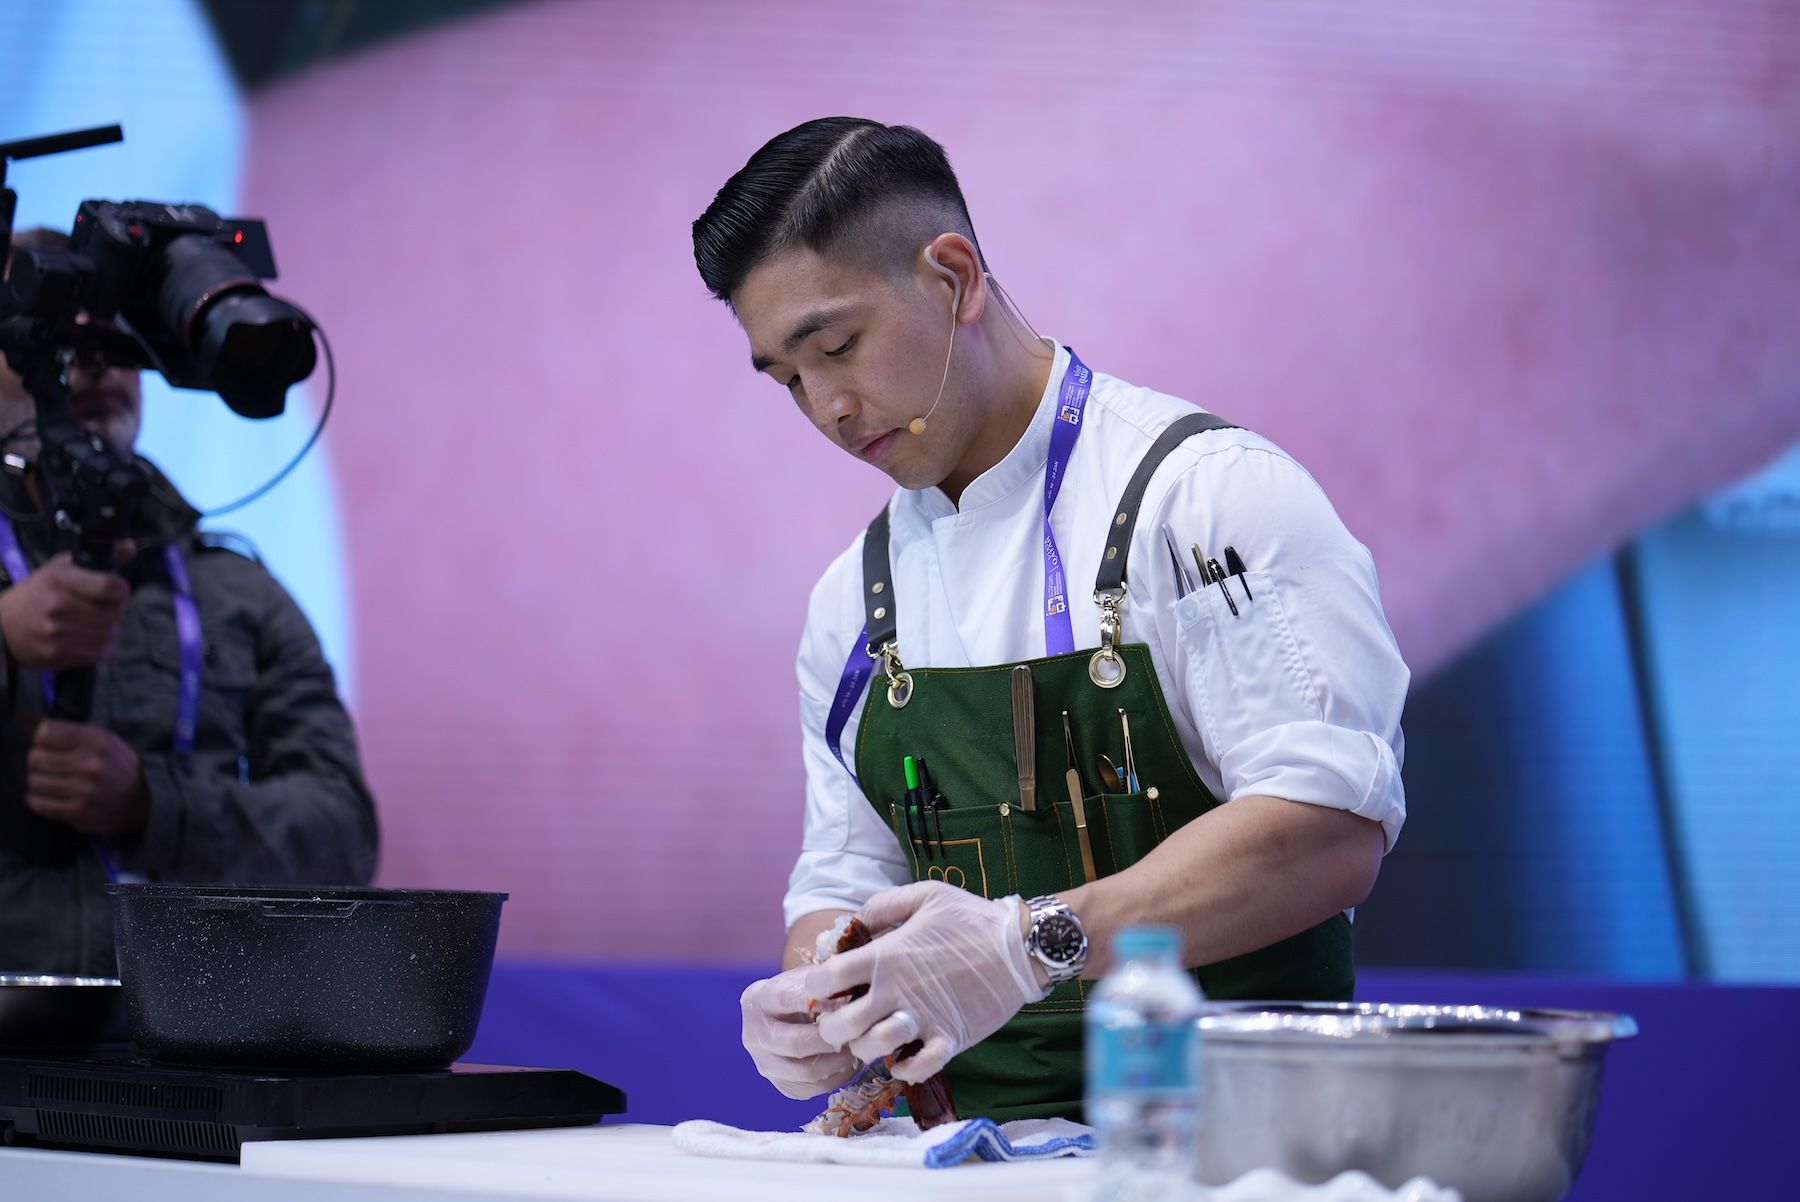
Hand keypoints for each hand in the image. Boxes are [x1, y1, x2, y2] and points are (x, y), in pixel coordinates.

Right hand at [0, 551, 130, 670]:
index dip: (120, 589)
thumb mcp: (60, 570)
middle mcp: (56, 605)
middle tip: (106, 609)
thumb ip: (97, 559)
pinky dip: (102, 648)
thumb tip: (130, 546)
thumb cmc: (37, 595)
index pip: (110, 586)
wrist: (2, 627)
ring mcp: (55, 631)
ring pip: (109, 635)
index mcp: (59, 579)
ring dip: (110, 630)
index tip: (116, 591)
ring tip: (97, 624)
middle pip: (113, 613)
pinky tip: (90, 639)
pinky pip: (98, 653)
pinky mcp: (56, 653)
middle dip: (116, 611)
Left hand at [24, 719, 149, 836]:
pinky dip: (38, 800)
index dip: (43, 739)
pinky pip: (37, 803)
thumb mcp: (106, 741)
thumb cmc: (118, 768)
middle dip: (38, 762)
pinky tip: (51, 797)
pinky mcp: (77, 811)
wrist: (141, 804)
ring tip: (51, 782)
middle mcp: (90, 763)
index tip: (50, 745)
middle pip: (35, 757)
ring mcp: (84, 789)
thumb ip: (71, 732)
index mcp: (97, 740)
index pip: (45, 733)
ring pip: (34, 781)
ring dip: (39, 782)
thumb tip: (26, 722)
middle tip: (49, 766)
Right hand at [740, 966, 859, 1099]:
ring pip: (806, 1072)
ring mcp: (765, 1063)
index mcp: (758, 999)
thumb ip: (825, 982)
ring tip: (857, 1048)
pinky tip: (849, 1062)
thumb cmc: (803, 989)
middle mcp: (754, 1034)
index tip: (843, 1001)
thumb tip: (852, 997)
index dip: (816, 1000)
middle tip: (855, 1032)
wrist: (784, 1015)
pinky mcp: (781, 1085)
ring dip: (838, 1062)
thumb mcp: (808, 976)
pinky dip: (837, 1077)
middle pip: (795, 1044)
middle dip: (830, 1039)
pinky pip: (813, 1088)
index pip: (786, 998)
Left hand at [805, 881, 1040, 1082]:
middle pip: (841, 1025)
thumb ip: (884, 905)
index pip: (827, 978)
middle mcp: (897, 990)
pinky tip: (902, 1057)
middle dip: (832, 1028)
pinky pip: (916, 1068)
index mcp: (886, 955)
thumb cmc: (971, 918)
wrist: (1020, 946)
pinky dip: (904, 1069)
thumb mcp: (925, 895)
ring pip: (872, 1049)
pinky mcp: (949, 1038)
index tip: (826, 988)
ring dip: (865, 1048)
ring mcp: (923, 1018)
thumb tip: (855, 921)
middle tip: (843, 1022)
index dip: (817, 987)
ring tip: (872, 1038)